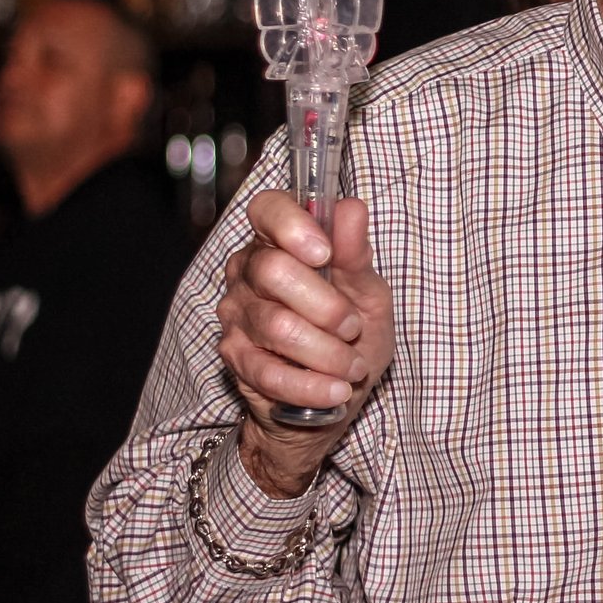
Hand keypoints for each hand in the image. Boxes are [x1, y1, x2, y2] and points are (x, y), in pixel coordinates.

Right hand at [215, 192, 396, 496]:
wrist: (334, 394)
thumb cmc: (351, 335)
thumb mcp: (367, 293)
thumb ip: (356, 254)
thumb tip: (351, 209)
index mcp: (280, 242)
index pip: (268, 209)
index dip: (292, 225)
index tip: (324, 253)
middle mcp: (248, 272)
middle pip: (274, 271)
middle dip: (327, 306)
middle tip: (352, 328)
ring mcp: (236, 315)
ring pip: (278, 326)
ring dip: (328, 353)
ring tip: (353, 366)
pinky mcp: (235, 359)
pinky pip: (270, 372)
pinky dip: (312, 385)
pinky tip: (336, 389)